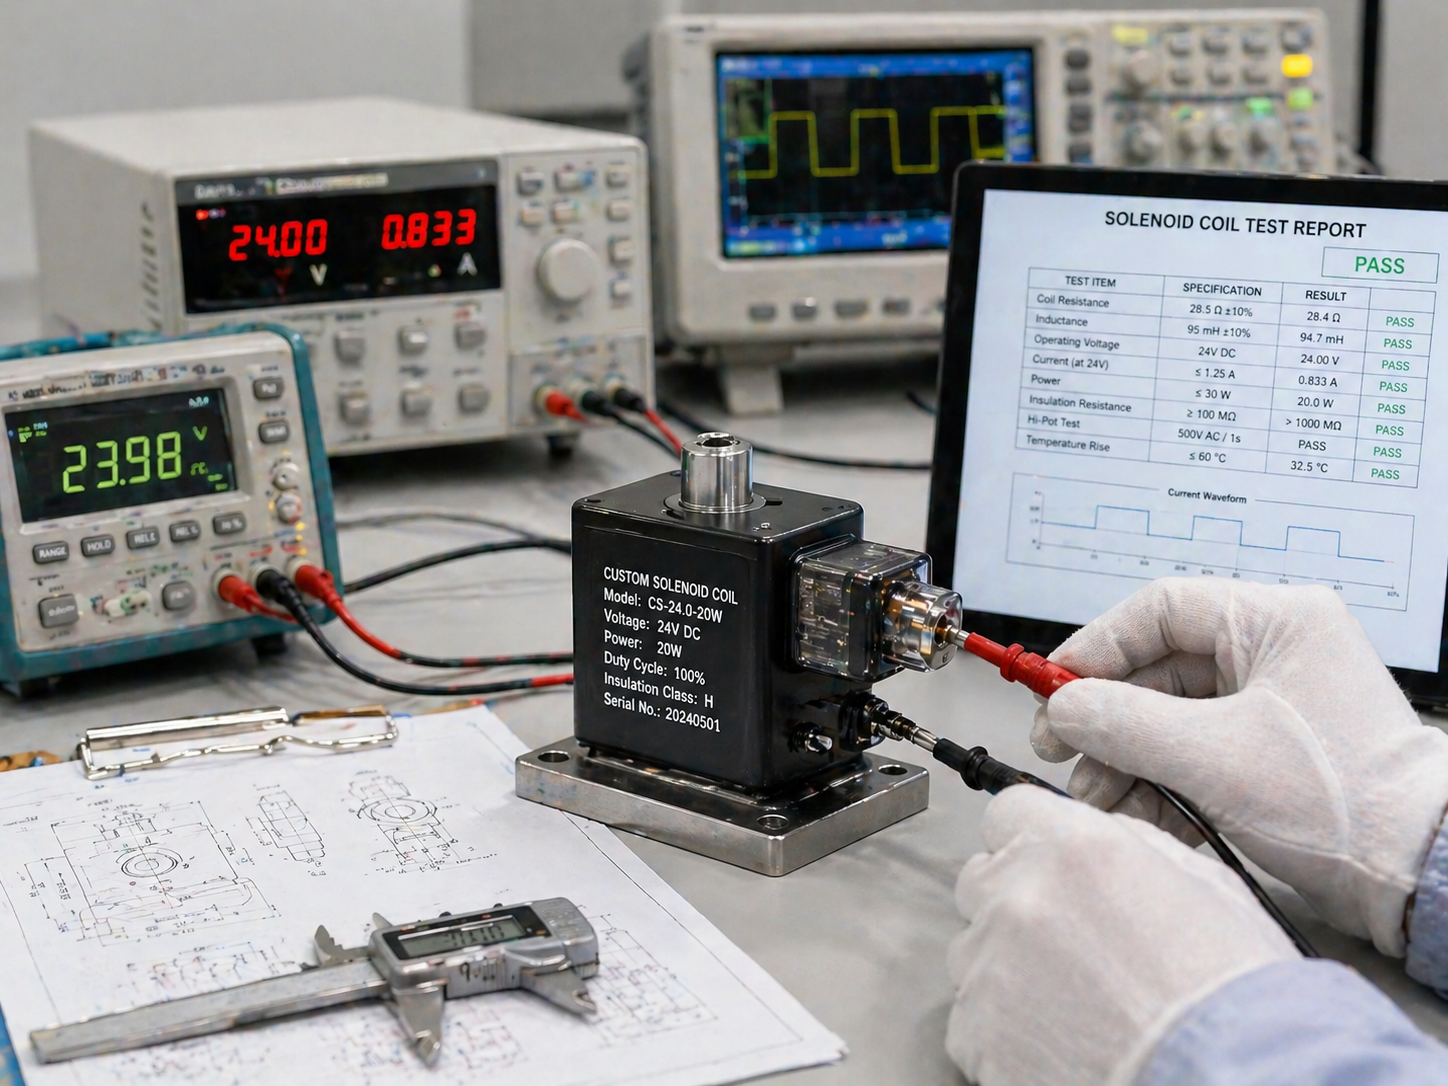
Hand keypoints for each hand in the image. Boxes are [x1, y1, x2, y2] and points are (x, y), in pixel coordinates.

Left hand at [947, 786, 1296, 1085]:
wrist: (1224, 1080)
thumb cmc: (1233, 997)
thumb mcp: (1204, 884)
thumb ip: (1130, 844)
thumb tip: (1098, 838)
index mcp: (1071, 849)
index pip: (1007, 812)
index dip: (1029, 838)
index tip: (1042, 863)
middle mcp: (1018, 898)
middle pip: (980, 879)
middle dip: (1013, 901)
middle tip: (1068, 941)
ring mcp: (989, 967)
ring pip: (971, 949)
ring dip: (1006, 966)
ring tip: (1072, 1000)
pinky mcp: (975, 1031)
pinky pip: (970, 1014)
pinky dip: (1002, 1026)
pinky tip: (1060, 1038)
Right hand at [1031, 578, 1447, 954]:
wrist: (1417, 878)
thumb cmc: (1342, 802)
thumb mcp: (1211, 756)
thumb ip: (1123, 724)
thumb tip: (1064, 709)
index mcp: (1277, 621)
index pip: (1160, 608)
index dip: (1096, 645)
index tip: (1052, 684)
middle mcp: (1274, 653)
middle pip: (1157, 669)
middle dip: (1105, 718)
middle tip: (1059, 749)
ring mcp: (1272, 706)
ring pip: (1168, 717)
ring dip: (1124, 760)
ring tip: (1097, 799)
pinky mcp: (1268, 755)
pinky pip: (1191, 754)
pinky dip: (1158, 785)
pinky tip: (1140, 818)